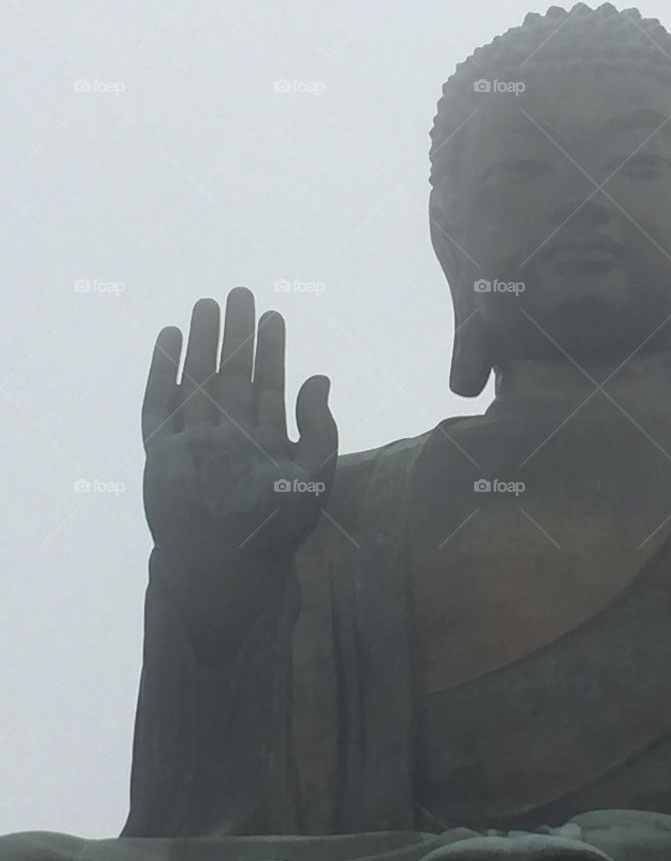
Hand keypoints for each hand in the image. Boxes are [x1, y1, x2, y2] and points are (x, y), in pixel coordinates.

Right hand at [141, 287, 336, 650]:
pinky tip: (169, 338)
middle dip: (237, 334)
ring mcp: (193, 443)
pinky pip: (159, 405)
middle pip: (231, 373)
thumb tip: (320, 378)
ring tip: (206, 303)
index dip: (272, 349)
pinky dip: (162, 371)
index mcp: (264, 441)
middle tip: (240, 292)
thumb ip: (321, 428)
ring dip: (201, 342)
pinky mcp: (162, 454)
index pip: (268, 383)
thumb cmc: (272, 531)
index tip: (274, 315)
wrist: (224, 569)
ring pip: (197, 380)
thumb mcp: (314, 476)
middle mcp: (228, 436)